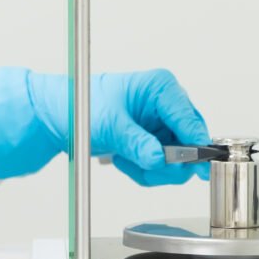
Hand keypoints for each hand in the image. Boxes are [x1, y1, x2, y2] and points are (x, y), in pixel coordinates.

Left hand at [0, 68, 210, 185]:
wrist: (62, 116)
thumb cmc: (83, 106)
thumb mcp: (111, 126)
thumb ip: (137, 143)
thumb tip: (159, 158)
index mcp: (161, 88)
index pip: (189, 119)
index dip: (195, 145)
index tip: (196, 166)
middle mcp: (167, 105)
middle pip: (190, 143)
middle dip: (167, 162)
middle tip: (144, 165)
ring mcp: (163, 125)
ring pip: (178, 161)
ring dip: (151, 169)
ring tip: (125, 159)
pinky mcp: (156, 141)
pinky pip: (162, 167)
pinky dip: (144, 170)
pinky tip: (125, 160)